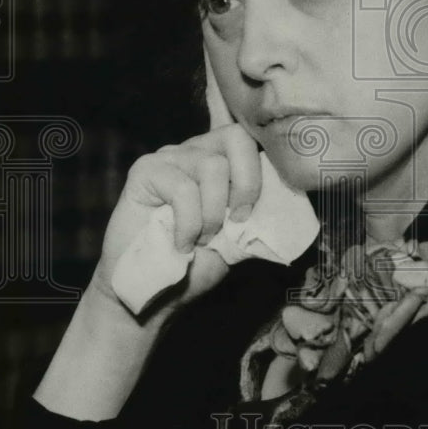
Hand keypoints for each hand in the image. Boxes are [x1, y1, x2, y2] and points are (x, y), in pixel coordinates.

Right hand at [91, 123, 262, 317]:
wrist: (153, 291)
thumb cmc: (195, 264)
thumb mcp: (237, 239)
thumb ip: (256, 214)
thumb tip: (282, 202)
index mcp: (221, 161)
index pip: (250, 137)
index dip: (260, 171)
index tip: (249, 213)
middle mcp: (195, 150)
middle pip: (237, 138)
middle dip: (246, 184)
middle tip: (234, 222)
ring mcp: (169, 157)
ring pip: (212, 166)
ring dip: (213, 214)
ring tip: (200, 239)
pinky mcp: (145, 171)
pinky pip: (183, 188)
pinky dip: (189, 224)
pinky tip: (181, 243)